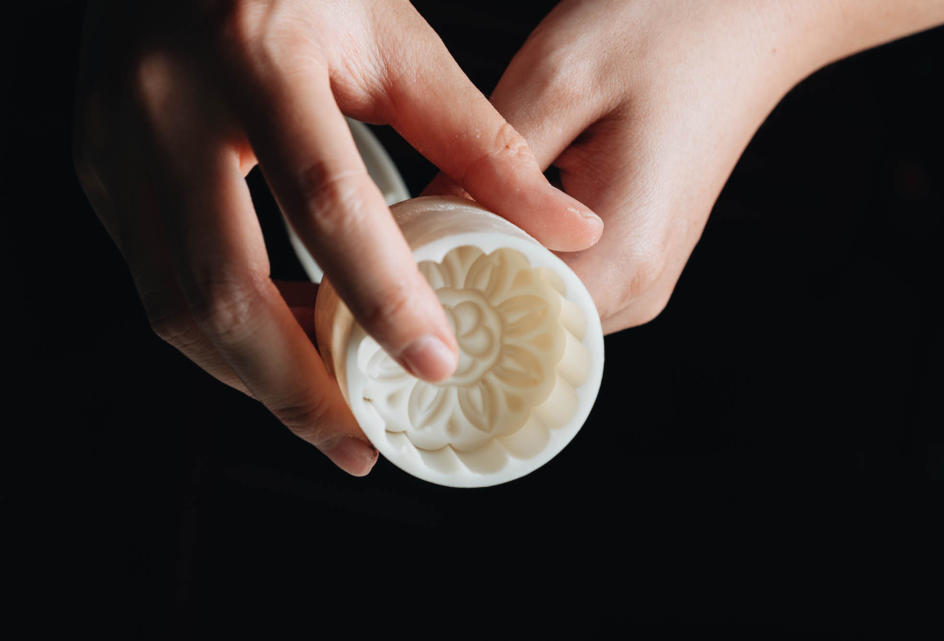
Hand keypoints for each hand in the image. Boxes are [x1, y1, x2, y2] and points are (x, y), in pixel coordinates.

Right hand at [72, 0, 602, 474]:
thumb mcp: (393, 42)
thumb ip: (478, 140)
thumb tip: (565, 228)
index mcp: (258, 54)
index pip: (325, 200)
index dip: (381, 295)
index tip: (433, 365)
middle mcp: (167, 103)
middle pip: (221, 286)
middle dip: (295, 386)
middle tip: (360, 444)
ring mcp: (117, 141)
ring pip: (174, 302)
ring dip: (252, 376)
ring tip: (326, 413)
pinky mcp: (100, 169)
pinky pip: (153, 281)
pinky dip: (220, 334)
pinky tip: (277, 350)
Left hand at [428, 0, 943, 332]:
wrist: (756, 13)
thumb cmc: (673, 26)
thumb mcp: (558, 80)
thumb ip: (486, 168)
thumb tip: (423, 225)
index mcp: (624, 254)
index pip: (509, 320)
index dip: (441, 300)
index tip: (388, 275)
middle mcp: (641, 283)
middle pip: (522, 323)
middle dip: (457, 291)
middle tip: (397, 254)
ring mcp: (644, 273)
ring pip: (540, 305)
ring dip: (486, 276)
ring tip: (435, 238)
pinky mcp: (639, 253)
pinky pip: (563, 281)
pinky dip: (518, 262)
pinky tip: (485, 225)